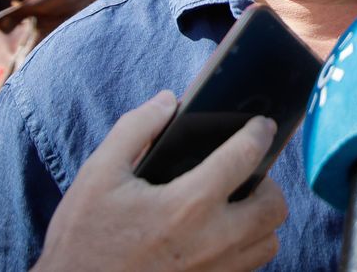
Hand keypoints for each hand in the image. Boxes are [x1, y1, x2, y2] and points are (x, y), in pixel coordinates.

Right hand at [32, 91, 287, 271]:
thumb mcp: (98, 174)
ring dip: (260, 220)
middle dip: (267, 183)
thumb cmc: (84, 240)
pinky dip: (245, 249)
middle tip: (246, 173)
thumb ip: (135, 129)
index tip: (262, 125)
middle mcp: (212, 241)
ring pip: (268, 242)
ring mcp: (215, 271)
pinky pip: (250, 268)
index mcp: (187, 205)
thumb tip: (168, 102)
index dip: (259, 133)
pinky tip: (219, 237)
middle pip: (273, 206)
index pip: (245, 157)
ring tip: (236, 207)